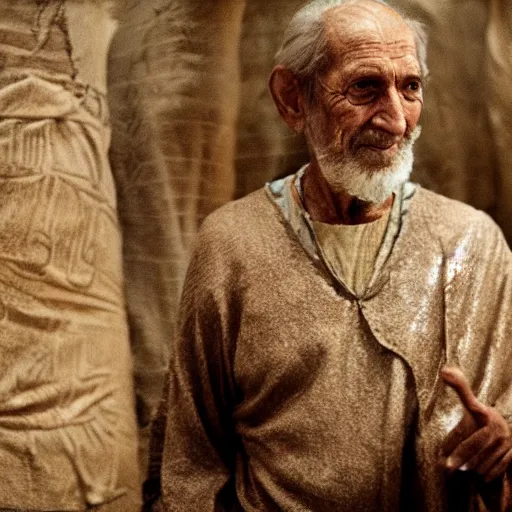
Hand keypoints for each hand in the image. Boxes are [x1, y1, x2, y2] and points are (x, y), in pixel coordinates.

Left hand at [440, 366, 511, 482]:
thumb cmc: (481, 417)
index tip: (442, 447)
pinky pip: (496, 469)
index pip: (465, 423)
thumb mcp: (471, 403)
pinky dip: (486, 473)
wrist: (506, 427)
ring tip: (464, 466)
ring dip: (471, 467)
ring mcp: (505, 442)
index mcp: (482, 414)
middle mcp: (495, 428)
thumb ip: (459, 388)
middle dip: (459, 458)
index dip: (452, 438)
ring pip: (483, 461)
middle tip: (447, 467)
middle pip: (472, 448)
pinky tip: (480, 473)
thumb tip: (445, 371)